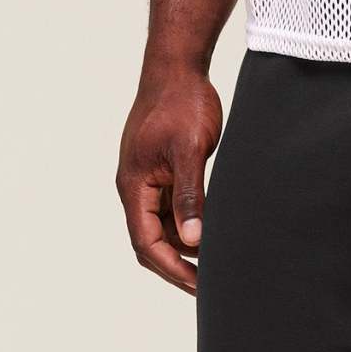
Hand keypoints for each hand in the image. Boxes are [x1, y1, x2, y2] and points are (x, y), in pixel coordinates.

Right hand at [116, 62, 222, 295]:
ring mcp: (148, 176)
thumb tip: (193, 240)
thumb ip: (189, 195)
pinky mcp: (161, 167)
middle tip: (209, 285)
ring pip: (162, 223)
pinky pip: (171, 204)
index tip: (198, 285)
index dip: (171, 268)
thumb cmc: (181, 102)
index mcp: (134, 186)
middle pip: (152, 240)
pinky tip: (212, 228)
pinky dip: (188, 220)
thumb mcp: (189, 149)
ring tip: (216, 260)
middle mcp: (136, 186)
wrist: (177, 65)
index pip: (147, 243)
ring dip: (184, 243)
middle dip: (178, 264)